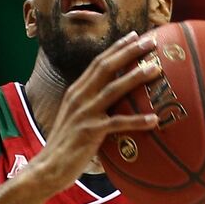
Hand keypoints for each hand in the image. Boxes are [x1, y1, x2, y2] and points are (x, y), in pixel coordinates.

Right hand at [25, 32, 163, 191]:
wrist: (48, 167)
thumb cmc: (67, 146)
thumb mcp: (77, 118)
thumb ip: (93, 106)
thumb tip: (117, 103)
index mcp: (76, 91)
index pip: (99, 62)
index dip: (117, 48)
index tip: (135, 36)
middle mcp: (79, 97)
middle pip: (106, 67)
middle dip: (129, 51)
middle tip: (151, 41)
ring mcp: (84, 113)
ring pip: (113, 89)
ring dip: (136, 77)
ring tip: (156, 68)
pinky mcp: (90, 131)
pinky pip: (118, 123)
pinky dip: (137, 121)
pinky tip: (155, 119)